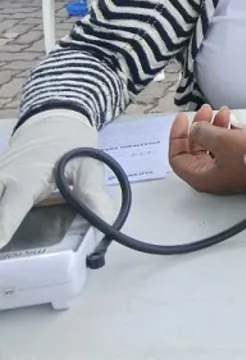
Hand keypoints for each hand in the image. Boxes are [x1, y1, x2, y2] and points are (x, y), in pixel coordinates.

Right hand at [0, 110, 114, 248]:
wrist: (53, 118)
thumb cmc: (71, 143)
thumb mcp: (88, 166)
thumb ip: (92, 194)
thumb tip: (104, 221)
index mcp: (26, 178)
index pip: (10, 208)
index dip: (3, 229)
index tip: (0, 247)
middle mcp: (2, 179)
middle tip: (9, 258)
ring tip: (8, 249)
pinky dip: (0, 216)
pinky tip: (6, 230)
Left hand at [168, 105, 245, 195]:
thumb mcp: (223, 141)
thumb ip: (203, 132)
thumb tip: (195, 129)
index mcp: (201, 177)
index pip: (177, 157)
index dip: (177, 136)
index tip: (183, 117)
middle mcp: (211, 176)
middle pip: (194, 150)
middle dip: (198, 128)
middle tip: (206, 110)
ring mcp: (226, 171)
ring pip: (210, 147)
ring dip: (213, 128)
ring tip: (222, 111)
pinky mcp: (239, 165)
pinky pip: (224, 148)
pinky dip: (225, 133)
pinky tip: (232, 121)